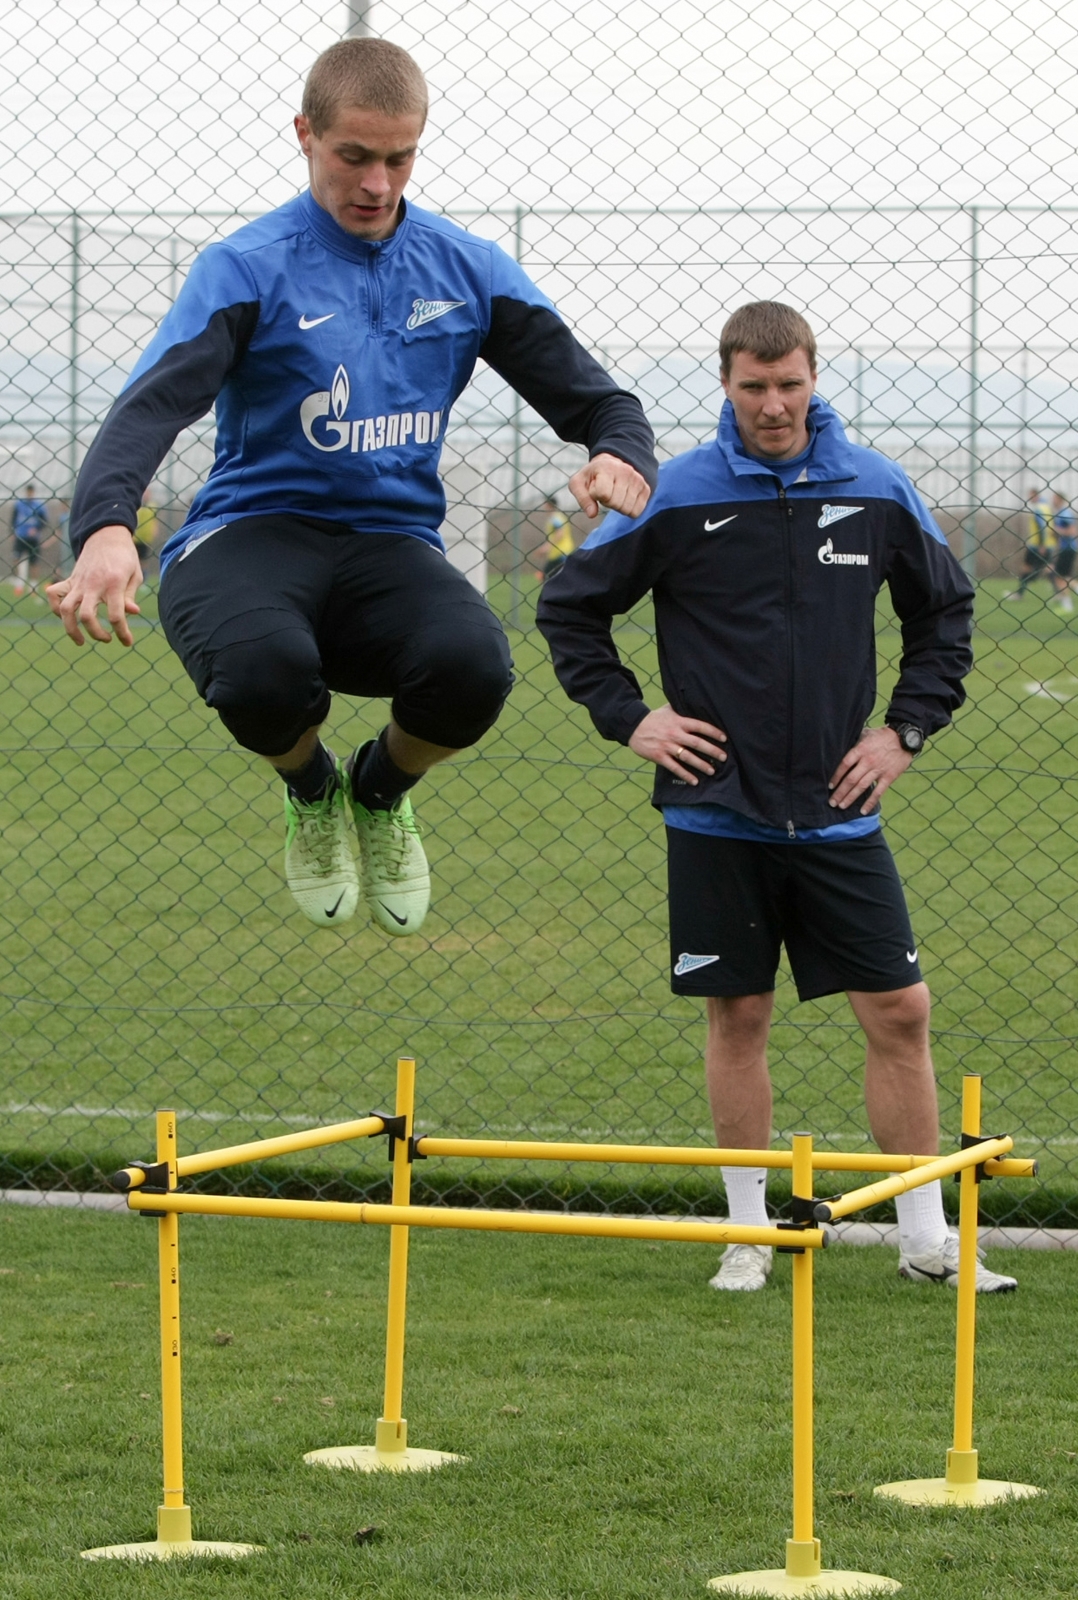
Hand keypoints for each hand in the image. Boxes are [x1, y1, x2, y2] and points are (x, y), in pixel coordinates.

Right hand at [46, 525, 141, 646]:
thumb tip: (133, 613)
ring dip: (71, 629)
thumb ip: (130, 596)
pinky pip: (54, 595)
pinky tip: (66, 617)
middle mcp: (93, 584)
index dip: (122, 633)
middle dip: (96, 634)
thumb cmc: (125, 558)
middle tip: (107, 639)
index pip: (116, 615)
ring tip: (80, 641)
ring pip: (66, 609)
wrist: (106, 535)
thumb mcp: (134, 575)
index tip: (127, 642)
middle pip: (87, 616)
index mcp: (114, 584)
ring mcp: (79, 582)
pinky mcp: (69, 580)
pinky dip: (55, 608)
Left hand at [568, 453, 650, 519]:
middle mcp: (626, 471)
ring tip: (614, 494)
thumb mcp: (578, 483)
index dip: (596, 495)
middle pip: (616, 503)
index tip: (595, 487)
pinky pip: (637, 511)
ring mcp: (638, 480)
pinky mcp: (646, 488)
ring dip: (618, 507)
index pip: (603, 494)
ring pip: (627, 509)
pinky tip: (624, 498)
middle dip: (607, 503)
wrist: (611, 465)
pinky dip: (628, 510)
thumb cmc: (592, 476)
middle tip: (606, 492)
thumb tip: (592, 514)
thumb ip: (582, 499)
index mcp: (607, 468)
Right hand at [628, 704, 726, 783]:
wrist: (633, 726)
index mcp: (679, 721)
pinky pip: (675, 767)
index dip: (714, 732)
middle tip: (724, 757)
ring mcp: (667, 746)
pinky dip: (685, 775)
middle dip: (712, 751)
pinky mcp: (659, 756)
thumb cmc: (654, 718)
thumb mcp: (669, 709)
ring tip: (712, 770)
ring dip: (701, 765)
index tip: (724, 738)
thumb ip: (683, 708)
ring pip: (688, 757)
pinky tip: (695, 781)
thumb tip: (697, 702)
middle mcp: (675, 734)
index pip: (700, 726)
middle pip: (697, 743)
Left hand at [828, 726, 911, 813]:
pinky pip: (878, 792)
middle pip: (851, 779)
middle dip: (840, 792)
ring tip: (842, 806)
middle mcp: (868, 761)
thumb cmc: (882, 735)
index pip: (845, 764)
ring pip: (862, 787)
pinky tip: (863, 811)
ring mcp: (879, 770)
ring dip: (850, 798)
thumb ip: (854, 743)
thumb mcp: (865, 734)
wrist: (904, 738)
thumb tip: (840, 749)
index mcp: (861, 749)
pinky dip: (870, 802)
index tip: (830, 786)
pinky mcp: (889, 777)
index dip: (836, 776)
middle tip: (832, 802)